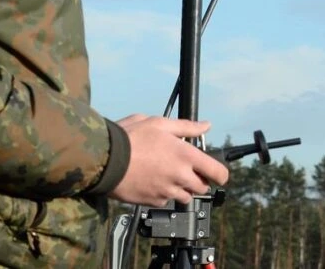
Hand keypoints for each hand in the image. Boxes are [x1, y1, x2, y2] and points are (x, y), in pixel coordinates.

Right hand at [110, 116, 229, 206]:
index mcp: (186, 156)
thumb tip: (206, 125)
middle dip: (198, 179)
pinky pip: (166, 201)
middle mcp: (180, 177)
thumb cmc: (130, 138)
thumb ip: (187, 127)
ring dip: (182, 188)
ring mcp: (166, 192)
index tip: (216, 172)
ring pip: (185, 196)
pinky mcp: (153, 202)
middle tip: (185, 168)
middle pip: (203, 187)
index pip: (218, 173)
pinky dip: (164, 194)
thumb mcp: (159, 123)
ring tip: (166, 173)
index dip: (220, 173)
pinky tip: (152, 181)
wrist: (104, 160)